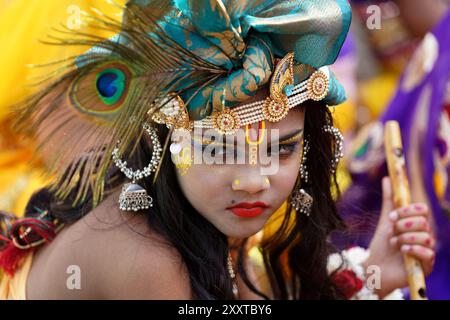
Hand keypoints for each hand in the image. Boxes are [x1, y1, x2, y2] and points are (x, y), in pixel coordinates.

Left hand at [363, 177, 434, 297]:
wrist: (375, 267)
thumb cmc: (382, 245)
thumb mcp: (385, 220)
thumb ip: (389, 200)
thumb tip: (387, 178)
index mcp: (417, 224)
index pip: (423, 210)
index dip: (407, 210)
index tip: (391, 216)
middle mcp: (425, 236)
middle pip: (423, 222)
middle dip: (403, 225)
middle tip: (391, 231)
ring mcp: (427, 251)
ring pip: (425, 237)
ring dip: (404, 238)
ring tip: (393, 243)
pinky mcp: (427, 266)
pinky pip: (428, 254)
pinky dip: (413, 249)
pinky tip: (402, 251)